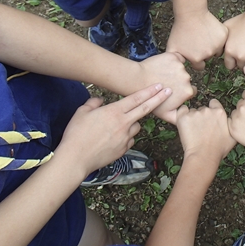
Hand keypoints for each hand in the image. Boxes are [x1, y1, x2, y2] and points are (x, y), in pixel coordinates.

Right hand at [55, 84, 171, 177]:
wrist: (76, 159)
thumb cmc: (76, 134)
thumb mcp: (81, 113)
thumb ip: (93, 104)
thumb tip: (99, 101)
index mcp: (114, 112)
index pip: (136, 98)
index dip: (149, 91)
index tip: (160, 86)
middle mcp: (123, 123)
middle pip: (145, 109)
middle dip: (158, 99)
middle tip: (169, 92)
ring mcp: (125, 138)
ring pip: (136, 126)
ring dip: (132, 123)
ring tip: (116, 126)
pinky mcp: (124, 150)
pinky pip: (130, 140)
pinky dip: (126, 137)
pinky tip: (113, 139)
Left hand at [138, 52, 196, 123]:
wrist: (137, 81)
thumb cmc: (150, 100)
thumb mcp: (166, 114)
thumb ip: (179, 118)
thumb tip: (187, 119)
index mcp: (188, 91)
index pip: (190, 91)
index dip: (181, 92)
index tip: (171, 92)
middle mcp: (187, 78)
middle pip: (186, 80)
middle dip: (178, 82)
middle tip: (165, 85)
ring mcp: (180, 66)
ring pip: (181, 69)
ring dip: (174, 72)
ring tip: (161, 76)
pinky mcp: (173, 56)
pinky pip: (177, 57)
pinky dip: (172, 61)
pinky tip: (162, 67)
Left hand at [166, 10, 227, 69]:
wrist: (191, 13)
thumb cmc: (180, 30)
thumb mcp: (172, 47)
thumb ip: (175, 61)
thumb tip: (177, 70)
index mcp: (197, 59)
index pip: (200, 66)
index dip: (196, 59)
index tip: (193, 51)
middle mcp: (209, 54)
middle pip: (208, 58)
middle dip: (204, 53)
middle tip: (197, 42)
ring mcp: (218, 44)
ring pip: (217, 51)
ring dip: (212, 46)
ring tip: (203, 37)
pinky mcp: (224, 35)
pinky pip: (223, 41)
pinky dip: (218, 38)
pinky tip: (210, 31)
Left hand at [176, 99, 235, 163]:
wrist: (203, 156)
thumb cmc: (218, 149)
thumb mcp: (232, 137)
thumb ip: (231, 124)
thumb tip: (229, 121)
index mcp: (220, 113)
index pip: (214, 103)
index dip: (212, 109)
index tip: (210, 118)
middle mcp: (208, 110)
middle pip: (202, 108)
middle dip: (201, 116)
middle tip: (201, 130)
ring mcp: (195, 113)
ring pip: (192, 111)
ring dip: (192, 118)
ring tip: (193, 132)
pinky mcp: (183, 117)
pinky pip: (181, 111)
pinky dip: (182, 116)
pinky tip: (185, 126)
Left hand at [223, 10, 244, 69]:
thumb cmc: (244, 20)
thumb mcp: (227, 27)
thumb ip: (222, 41)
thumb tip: (220, 48)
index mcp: (229, 50)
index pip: (229, 65)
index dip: (234, 61)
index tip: (237, 57)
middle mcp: (239, 56)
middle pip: (240, 67)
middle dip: (243, 62)